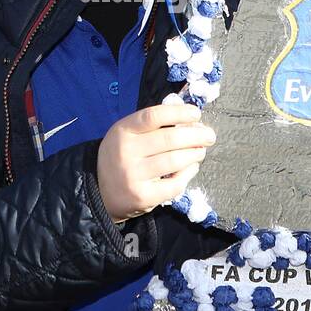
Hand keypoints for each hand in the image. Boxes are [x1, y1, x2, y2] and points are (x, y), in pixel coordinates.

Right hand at [97, 102, 215, 223]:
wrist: (100, 192)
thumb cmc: (121, 157)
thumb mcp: (127, 135)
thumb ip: (152, 125)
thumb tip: (189, 118)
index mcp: (123, 131)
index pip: (154, 116)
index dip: (179, 113)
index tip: (196, 114)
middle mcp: (126, 152)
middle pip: (169, 139)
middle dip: (196, 136)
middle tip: (209, 136)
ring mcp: (134, 176)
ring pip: (175, 161)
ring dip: (194, 154)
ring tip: (200, 151)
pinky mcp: (143, 196)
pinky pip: (174, 184)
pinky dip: (188, 174)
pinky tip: (191, 168)